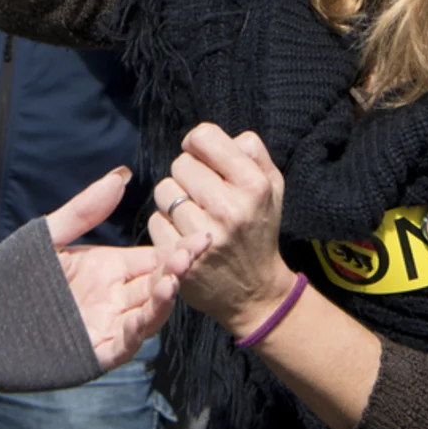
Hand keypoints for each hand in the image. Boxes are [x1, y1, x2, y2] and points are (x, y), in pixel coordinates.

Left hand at [48, 168, 209, 369]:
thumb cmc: (9, 278)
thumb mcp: (47, 239)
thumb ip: (84, 211)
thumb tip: (121, 176)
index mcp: (108, 269)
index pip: (154, 258)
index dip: (178, 249)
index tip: (201, 236)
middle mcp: (114, 298)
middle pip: (156, 284)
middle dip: (177, 270)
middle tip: (194, 252)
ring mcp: (106, 327)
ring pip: (146, 315)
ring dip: (162, 300)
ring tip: (172, 279)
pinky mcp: (92, 353)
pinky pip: (121, 345)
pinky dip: (133, 332)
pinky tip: (139, 317)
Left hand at [147, 124, 298, 338]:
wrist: (255, 292)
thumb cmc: (259, 229)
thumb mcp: (272, 186)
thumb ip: (251, 151)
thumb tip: (207, 135)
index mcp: (253, 186)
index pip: (203, 137)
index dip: (198, 144)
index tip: (202, 159)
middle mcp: (229, 209)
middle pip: (180, 164)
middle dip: (188, 175)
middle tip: (202, 194)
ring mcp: (202, 236)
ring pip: (164, 191)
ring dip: (174, 200)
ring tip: (194, 214)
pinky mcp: (180, 259)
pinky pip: (155, 221)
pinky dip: (166, 226)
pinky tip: (184, 236)